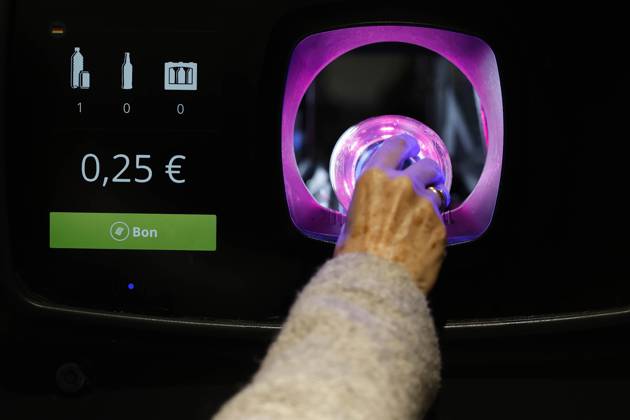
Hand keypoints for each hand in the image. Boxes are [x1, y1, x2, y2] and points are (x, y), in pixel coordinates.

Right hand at [334, 135, 447, 293]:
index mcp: (375, 179)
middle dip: (427, 173)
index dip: (406, 144)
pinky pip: (440, 223)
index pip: (397, 145)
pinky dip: (433, 230)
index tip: (411, 146)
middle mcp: (403, 186)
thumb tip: (371, 213)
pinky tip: (421, 244)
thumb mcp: (350, 221)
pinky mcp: (440, 228)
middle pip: (427, 166)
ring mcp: (425, 206)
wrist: (375, 282)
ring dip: (431, 203)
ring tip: (420, 219)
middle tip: (424, 182)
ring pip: (437, 194)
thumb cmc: (355, 257)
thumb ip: (367, 207)